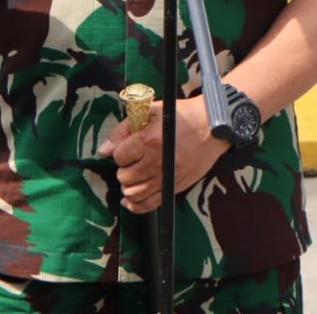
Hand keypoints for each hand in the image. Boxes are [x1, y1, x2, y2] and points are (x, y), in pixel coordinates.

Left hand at [99, 96, 228, 214]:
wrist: (212, 127)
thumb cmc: (181, 116)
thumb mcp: (151, 111)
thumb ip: (124, 130)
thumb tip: (103, 150)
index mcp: (149, 141)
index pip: (118, 156)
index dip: (120, 151)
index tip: (129, 146)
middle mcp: (156, 162)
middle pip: (124, 176)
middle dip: (124, 168)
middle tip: (133, 160)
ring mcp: (166, 178)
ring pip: (133, 193)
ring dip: (129, 185)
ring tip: (134, 175)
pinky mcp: (174, 188)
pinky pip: (148, 205)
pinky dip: (135, 205)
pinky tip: (130, 198)